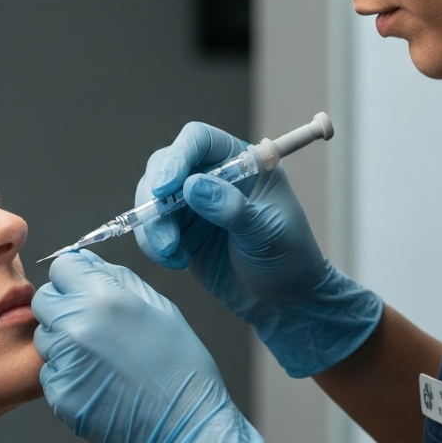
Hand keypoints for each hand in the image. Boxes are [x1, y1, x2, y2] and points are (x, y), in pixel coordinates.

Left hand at [32, 250, 289, 442]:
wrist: (184, 426)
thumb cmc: (180, 367)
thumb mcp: (158, 306)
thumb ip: (116, 277)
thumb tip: (87, 262)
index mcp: (103, 298)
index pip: (62, 267)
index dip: (75, 276)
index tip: (85, 287)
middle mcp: (76, 326)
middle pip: (45, 300)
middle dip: (64, 305)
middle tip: (94, 323)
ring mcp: (64, 362)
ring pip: (45, 336)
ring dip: (65, 339)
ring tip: (102, 355)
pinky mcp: (59, 394)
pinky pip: (50, 371)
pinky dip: (68, 372)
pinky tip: (99, 380)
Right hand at [135, 122, 381, 375]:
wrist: (285, 302)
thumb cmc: (290, 258)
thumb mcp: (268, 232)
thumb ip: (232, 208)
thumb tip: (192, 186)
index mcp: (242, 162)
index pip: (200, 140)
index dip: (178, 156)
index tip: (166, 187)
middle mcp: (213, 176)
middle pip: (165, 164)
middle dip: (155, 193)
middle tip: (160, 223)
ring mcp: (193, 204)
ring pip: (151, 197)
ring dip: (152, 224)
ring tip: (170, 251)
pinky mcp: (180, 231)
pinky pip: (151, 228)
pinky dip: (153, 244)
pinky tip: (178, 261)